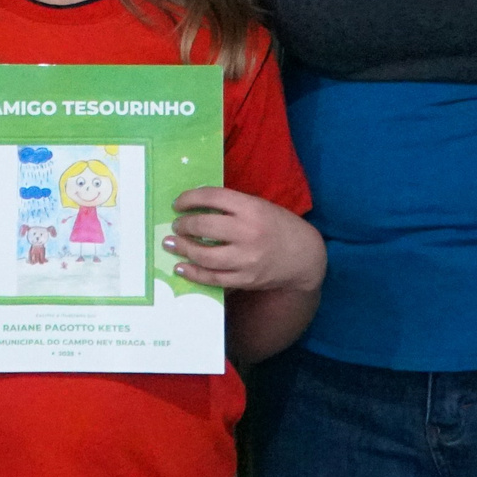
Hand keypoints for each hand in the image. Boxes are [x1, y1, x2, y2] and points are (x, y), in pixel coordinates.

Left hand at [166, 187, 325, 291]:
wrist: (305, 257)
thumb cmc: (279, 226)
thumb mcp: (259, 206)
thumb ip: (232, 206)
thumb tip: (195, 207)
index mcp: (251, 208)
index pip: (212, 197)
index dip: (189, 198)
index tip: (177, 204)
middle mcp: (248, 232)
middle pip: (204, 226)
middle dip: (183, 226)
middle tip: (175, 226)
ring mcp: (246, 259)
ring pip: (204, 255)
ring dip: (183, 249)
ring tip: (171, 244)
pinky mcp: (245, 279)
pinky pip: (213, 278)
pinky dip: (193, 273)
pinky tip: (181, 267)